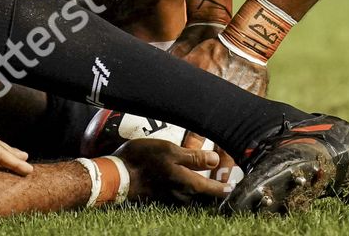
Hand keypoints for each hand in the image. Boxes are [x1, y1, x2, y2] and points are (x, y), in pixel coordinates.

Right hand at [116, 138, 230, 204]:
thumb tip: (215, 159)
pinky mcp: (158, 197)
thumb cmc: (142, 160)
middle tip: (220, 181)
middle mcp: (180, 194)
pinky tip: (180, 178)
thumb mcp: (170, 151)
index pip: (211, 188)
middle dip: (211, 189)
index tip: (232, 188)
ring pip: (189, 195)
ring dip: (197, 187)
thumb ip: (194, 157)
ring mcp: (168, 197)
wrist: (115, 176)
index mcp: (186, 183)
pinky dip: (183, 187)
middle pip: (201, 194)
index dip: (223, 187)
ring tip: (202, 178)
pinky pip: (177, 194)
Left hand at [169, 25, 263, 179]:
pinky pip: (251, 122)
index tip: (186, 162)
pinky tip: (251, 152)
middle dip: (216, 163)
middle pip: (219, 142)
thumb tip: (148, 78)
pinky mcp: (256, 98)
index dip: (190, 149)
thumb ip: (171, 72)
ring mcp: (242, 104)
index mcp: (205, 98)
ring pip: (237, 137)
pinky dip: (251, 138)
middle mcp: (224, 106)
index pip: (195, 131)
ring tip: (232, 175)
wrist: (242, 39)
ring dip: (234, 156)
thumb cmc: (210, 47)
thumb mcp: (187, 58)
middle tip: (214, 181)